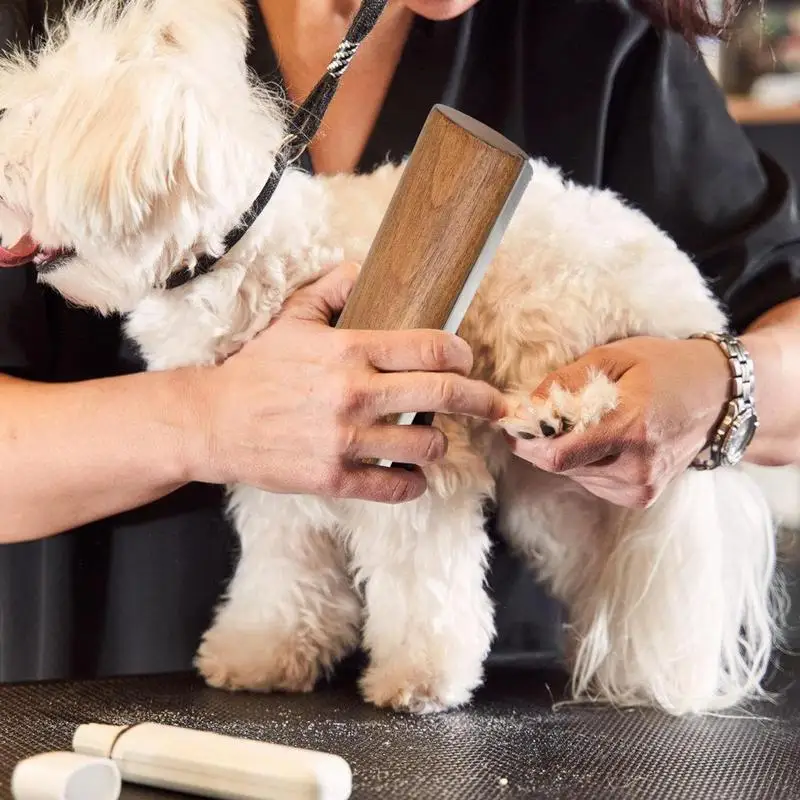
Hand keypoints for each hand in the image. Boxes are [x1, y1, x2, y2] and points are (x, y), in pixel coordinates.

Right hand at [183, 263, 507, 502]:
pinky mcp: (334, 479)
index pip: (429, 348)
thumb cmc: (256, 370)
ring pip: (426, 446)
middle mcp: (354, 395)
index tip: (466, 359)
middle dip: (481, 399)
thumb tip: (362, 267)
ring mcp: (345, 441)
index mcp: (349, 351)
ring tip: (433, 438)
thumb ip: (330, 289)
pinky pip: (395, 487)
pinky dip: (413, 482)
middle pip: (443, 395)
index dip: (460, 353)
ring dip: (440, 442)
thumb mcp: (291, 320)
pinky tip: (411, 474)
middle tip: (495, 405)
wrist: (213, 422)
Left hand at [505, 336, 730, 507]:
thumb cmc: (664, 367)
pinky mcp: (641, 496)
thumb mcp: (614, 357)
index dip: (527, 443)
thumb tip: (526, 405)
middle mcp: (636, 466)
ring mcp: (641, 486)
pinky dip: (586, 461)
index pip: (558, 455)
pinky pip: (592, 481)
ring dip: (566, 451)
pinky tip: (605, 439)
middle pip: (561, 466)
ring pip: (574, 475)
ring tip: (586, 422)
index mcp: (630, 427)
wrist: (719, 397)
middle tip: (540, 417)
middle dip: (542, 443)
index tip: (512, 426)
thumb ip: (565, 381)